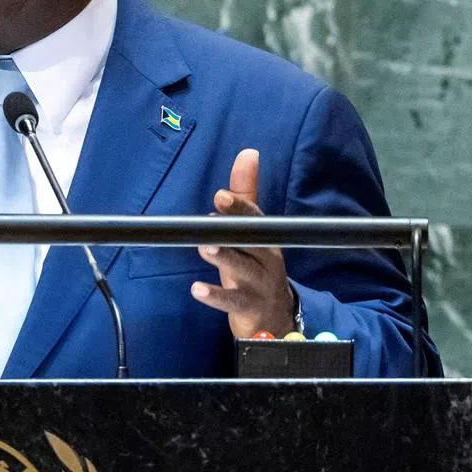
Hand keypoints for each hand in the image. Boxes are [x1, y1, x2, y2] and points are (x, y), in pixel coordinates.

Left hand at [190, 148, 295, 338]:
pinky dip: (216, 297)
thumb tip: (247, 153)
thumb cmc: (256, 268)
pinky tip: (196, 289)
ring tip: (204, 248)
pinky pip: (234, 302)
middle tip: (210, 218)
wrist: (275, 318)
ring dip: (224, 258)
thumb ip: (245, 196)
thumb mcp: (251, 233)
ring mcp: (260, 285)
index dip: (240, 207)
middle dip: (233, 229)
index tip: (220, 195)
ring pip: (244, 270)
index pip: (256, 219)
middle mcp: (267, 259)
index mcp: (266, 239)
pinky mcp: (251, 308)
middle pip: (253, 242)